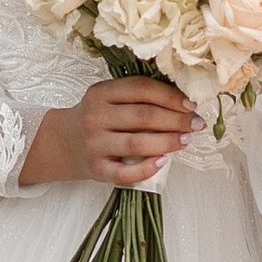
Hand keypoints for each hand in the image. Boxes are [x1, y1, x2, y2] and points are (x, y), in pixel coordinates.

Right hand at [19, 74, 199, 189]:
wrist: (65, 143)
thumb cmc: (98, 118)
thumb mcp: (109, 98)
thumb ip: (137, 96)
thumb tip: (183, 100)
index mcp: (100, 93)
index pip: (141, 89)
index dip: (170, 96)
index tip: (191, 104)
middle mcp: (95, 117)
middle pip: (144, 116)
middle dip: (176, 120)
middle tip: (196, 123)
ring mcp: (95, 144)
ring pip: (138, 143)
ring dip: (168, 142)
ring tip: (187, 140)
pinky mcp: (97, 169)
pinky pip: (125, 173)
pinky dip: (147, 169)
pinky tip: (164, 162)